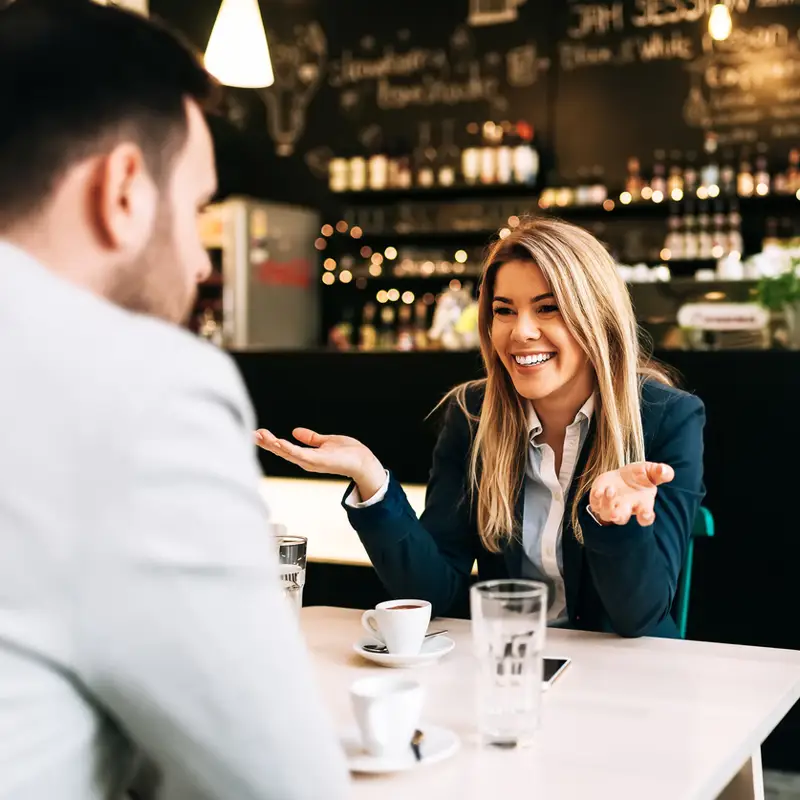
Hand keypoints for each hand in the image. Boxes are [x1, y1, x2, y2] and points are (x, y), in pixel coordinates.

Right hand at [255, 427, 385, 499]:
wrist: (363, 461)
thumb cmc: (348, 453)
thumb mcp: (326, 442)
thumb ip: (311, 438)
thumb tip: (295, 431)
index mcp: (306, 455)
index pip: (284, 448)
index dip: (270, 441)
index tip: (257, 433)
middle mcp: (305, 461)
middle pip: (281, 451)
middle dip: (266, 443)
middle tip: (251, 434)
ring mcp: (311, 462)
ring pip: (287, 453)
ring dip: (273, 445)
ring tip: (260, 436)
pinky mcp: (318, 462)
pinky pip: (300, 455)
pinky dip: (289, 449)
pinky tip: (279, 442)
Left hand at [589, 462, 674, 526]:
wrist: (620, 476)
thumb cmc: (638, 477)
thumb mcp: (650, 471)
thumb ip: (661, 472)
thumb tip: (666, 472)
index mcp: (642, 505)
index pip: (645, 518)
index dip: (646, 518)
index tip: (646, 513)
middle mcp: (626, 509)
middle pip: (622, 518)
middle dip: (619, 516)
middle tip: (617, 513)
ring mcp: (610, 506)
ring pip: (606, 513)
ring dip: (607, 504)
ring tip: (610, 489)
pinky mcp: (598, 500)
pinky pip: (595, 504)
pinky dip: (596, 498)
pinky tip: (598, 491)